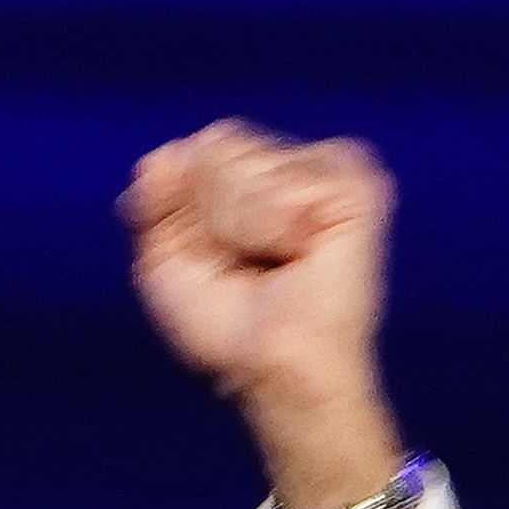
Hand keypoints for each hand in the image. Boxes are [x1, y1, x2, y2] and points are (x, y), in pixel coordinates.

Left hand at [118, 121, 407, 508]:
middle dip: (210, 216)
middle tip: (244, 266)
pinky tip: (300, 254)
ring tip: (274, 264)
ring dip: (239, 227)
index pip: (197, 148)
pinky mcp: (355, 186)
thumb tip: (159, 157)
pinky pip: (281, 182)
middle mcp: (295, 162)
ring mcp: (330, 168)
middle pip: (218, 142)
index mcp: (256, 173)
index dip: (185, 208)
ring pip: (243, 161)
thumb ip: (153, 202)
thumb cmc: (228, 328)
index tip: (210, 259)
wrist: (271, 366)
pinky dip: (272, 227)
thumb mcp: (164, 262)